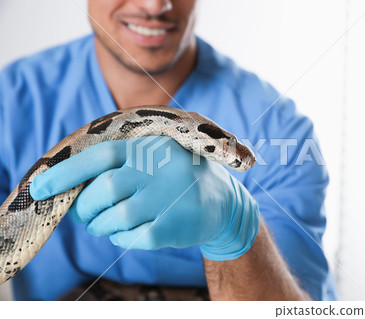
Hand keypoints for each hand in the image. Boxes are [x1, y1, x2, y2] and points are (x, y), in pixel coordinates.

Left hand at [30, 136, 259, 260]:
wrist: (220, 200)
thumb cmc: (174, 177)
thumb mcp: (154, 156)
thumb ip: (119, 164)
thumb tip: (70, 187)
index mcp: (150, 148)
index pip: (101, 156)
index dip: (67, 172)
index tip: (39, 188)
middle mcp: (159, 170)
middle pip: (104, 190)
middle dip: (84, 207)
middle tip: (82, 214)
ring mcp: (168, 199)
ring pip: (115, 218)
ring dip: (100, 225)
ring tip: (103, 224)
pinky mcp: (173, 226)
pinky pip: (131, 238)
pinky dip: (120, 238)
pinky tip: (126, 232)